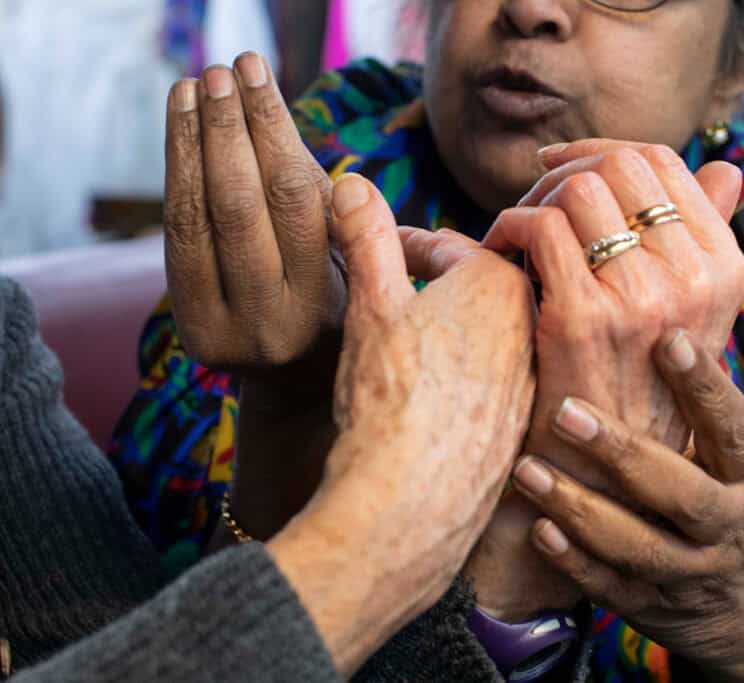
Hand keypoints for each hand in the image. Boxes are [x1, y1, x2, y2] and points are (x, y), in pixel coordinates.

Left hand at [163, 53, 341, 407]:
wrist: (304, 390)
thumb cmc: (343, 310)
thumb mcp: (358, 267)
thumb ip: (330, 209)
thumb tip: (275, 131)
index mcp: (323, 306)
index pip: (294, 203)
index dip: (272, 132)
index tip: (260, 76)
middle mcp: (269, 324)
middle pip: (240, 208)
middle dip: (227, 130)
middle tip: (222, 71)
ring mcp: (221, 332)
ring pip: (198, 221)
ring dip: (191, 145)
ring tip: (192, 86)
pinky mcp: (191, 328)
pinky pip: (178, 240)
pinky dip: (178, 178)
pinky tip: (180, 130)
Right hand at [268, 174, 536, 677]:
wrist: (411, 506)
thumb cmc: (389, 400)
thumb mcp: (371, 305)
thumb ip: (365, 236)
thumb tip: (350, 180)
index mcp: (501, 282)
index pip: (448, 245)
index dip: (399, 247)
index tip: (373, 256)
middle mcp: (534, 327)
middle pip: (475, 287)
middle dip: (430, 284)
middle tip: (387, 297)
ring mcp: (534, 379)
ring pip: (484, 334)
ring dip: (446, 331)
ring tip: (402, 352)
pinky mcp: (526, 424)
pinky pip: (490, 380)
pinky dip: (459, 375)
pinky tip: (427, 401)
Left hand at [465, 140, 743, 619]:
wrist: (664, 524)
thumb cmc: (667, 418)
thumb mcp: (706, 338)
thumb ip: (707, 255)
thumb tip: (727, 171)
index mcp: (725, 276)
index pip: (664, 165)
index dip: (604, 153)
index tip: (565, 172)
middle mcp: (694, 286)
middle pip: (615, 171)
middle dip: (558, 175)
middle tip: (530, 206)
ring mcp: (644, 304)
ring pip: (574, 197)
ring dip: (526, 207)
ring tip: (510, 240)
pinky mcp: (583, 337)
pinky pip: (535, 236)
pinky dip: (503, 234)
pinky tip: (493, 262)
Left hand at [510, 328, 743, 677]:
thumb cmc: (729, 508)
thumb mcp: (732, 465)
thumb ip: (695, 412)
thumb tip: (654, 322)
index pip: (734, 430)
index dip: (705, 387)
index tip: (668, 338)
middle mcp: (726, 526)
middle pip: (680, 492)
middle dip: (622, 452)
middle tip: (565, 411)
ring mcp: (691, 574)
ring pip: (638, 546)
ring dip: (580, 509)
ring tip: (527, 470)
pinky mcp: (653, 609)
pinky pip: (612, 590)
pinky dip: (575, 563)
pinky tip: (538, 530)